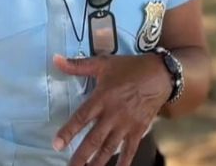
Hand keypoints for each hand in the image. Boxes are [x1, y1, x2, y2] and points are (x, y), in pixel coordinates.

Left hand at [52, 53, 171, 165]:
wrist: (160, 74)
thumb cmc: (130, 68)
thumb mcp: (103, 63)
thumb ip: (78, 65)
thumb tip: (55, 60)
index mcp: (102, 97)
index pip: (81, 117)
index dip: (68, 132)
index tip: (57, 145)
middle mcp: (112, 114)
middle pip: (93, 139)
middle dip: (80, 156)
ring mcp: (126, 124)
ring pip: (109, 148)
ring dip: (97, 163)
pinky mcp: (138, 130)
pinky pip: (129, 150)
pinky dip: (123, 163)